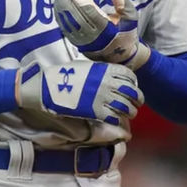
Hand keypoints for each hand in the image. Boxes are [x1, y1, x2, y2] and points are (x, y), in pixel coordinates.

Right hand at [16, 60, 142, 125]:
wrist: (49, 86)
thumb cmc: (64, 75)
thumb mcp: (85, 66)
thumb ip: (100, 70)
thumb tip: (109, 75)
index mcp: (105, 70)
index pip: (130, 76)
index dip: (134, 83)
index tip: (132, 87)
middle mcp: (107, 83)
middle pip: (133, 93)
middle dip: (137, 100)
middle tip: (135, 104)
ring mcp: (103, 98)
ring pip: (127, 108)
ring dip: (130, 112)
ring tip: (128, 114)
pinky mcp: (96, 112)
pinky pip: (115, 118)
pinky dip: (118, 120)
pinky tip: (115, 120)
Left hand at [53, 0, 150, 70]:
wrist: (121, 56)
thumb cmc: (126, 34)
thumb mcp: (130, 17)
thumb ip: (122, 1)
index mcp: (109, 31)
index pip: (92, 14)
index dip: (82, 1)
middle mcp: (96, 39)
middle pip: (77, 20)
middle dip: (68, 5)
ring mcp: (86, 44)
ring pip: (70, 27)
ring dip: (62, 12)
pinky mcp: (79, 46)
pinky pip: (67, 32)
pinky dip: (62, 20)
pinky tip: (59, 10)